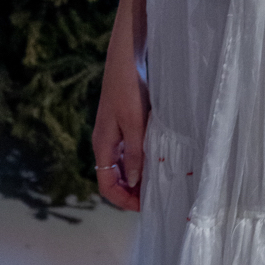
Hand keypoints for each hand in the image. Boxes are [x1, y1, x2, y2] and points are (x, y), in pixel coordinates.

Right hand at [91, 52, 147, 212]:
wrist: (125, 58)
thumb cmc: (128, 88)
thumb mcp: (134, 123)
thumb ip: (135, 153)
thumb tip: (135, 182)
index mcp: (103, 146)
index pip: (107, 186)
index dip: (124, 201)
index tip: (145, 206)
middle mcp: (106, 143)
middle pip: (115, 179)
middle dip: (132, 193)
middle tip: (157, 197)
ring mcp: (114, 135)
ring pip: (123, 167)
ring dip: (138, 177)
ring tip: (161, 182)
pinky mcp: (123, 124)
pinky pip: (130, 152)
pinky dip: (141, 161)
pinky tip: (158, 159)